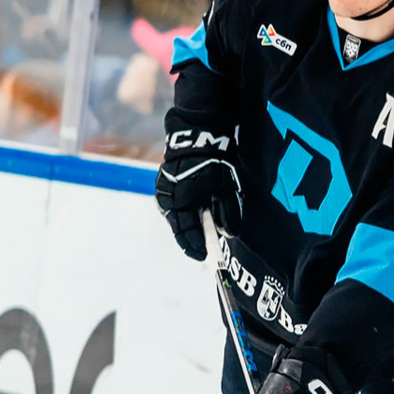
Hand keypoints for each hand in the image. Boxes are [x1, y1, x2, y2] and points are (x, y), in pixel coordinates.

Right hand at [155, 122, 240, 259]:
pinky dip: (182, 215)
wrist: (199, 137)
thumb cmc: (214, 161)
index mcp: (181, 200)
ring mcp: (164, 190)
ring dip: (185, 227)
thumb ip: (228, 211)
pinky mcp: (165, 184)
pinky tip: (191, 218)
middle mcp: (168, 197)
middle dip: (189, 239)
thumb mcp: (225, 187)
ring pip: (174, 217)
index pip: (186, 231)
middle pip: (178, 226)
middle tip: (200, 251)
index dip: (195, 246)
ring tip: (196, 237)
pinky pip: (172, 206)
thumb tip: (229, 233)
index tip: (203, 256)